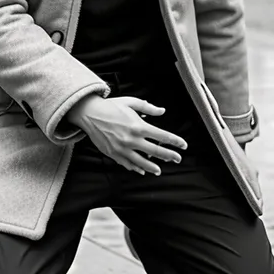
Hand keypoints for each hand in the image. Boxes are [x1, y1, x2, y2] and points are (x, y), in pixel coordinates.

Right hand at [67, 94, 186, 175]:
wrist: (90, 114)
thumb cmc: (111, 106)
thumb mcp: (131, 102)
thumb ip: (148, 108)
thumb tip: (162, 111)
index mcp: (139, 126)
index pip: (162, 136)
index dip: (175, 141)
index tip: (183, 145)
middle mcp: (132, 140)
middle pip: (155, 151)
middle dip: (169, 156)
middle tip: (178, 159)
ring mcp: (122, 149)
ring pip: (142, 162)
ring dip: (153, 167)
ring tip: (159, 170)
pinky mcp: (113, 154)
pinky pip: (127, 164)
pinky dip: (135, 168)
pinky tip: (141, 170)